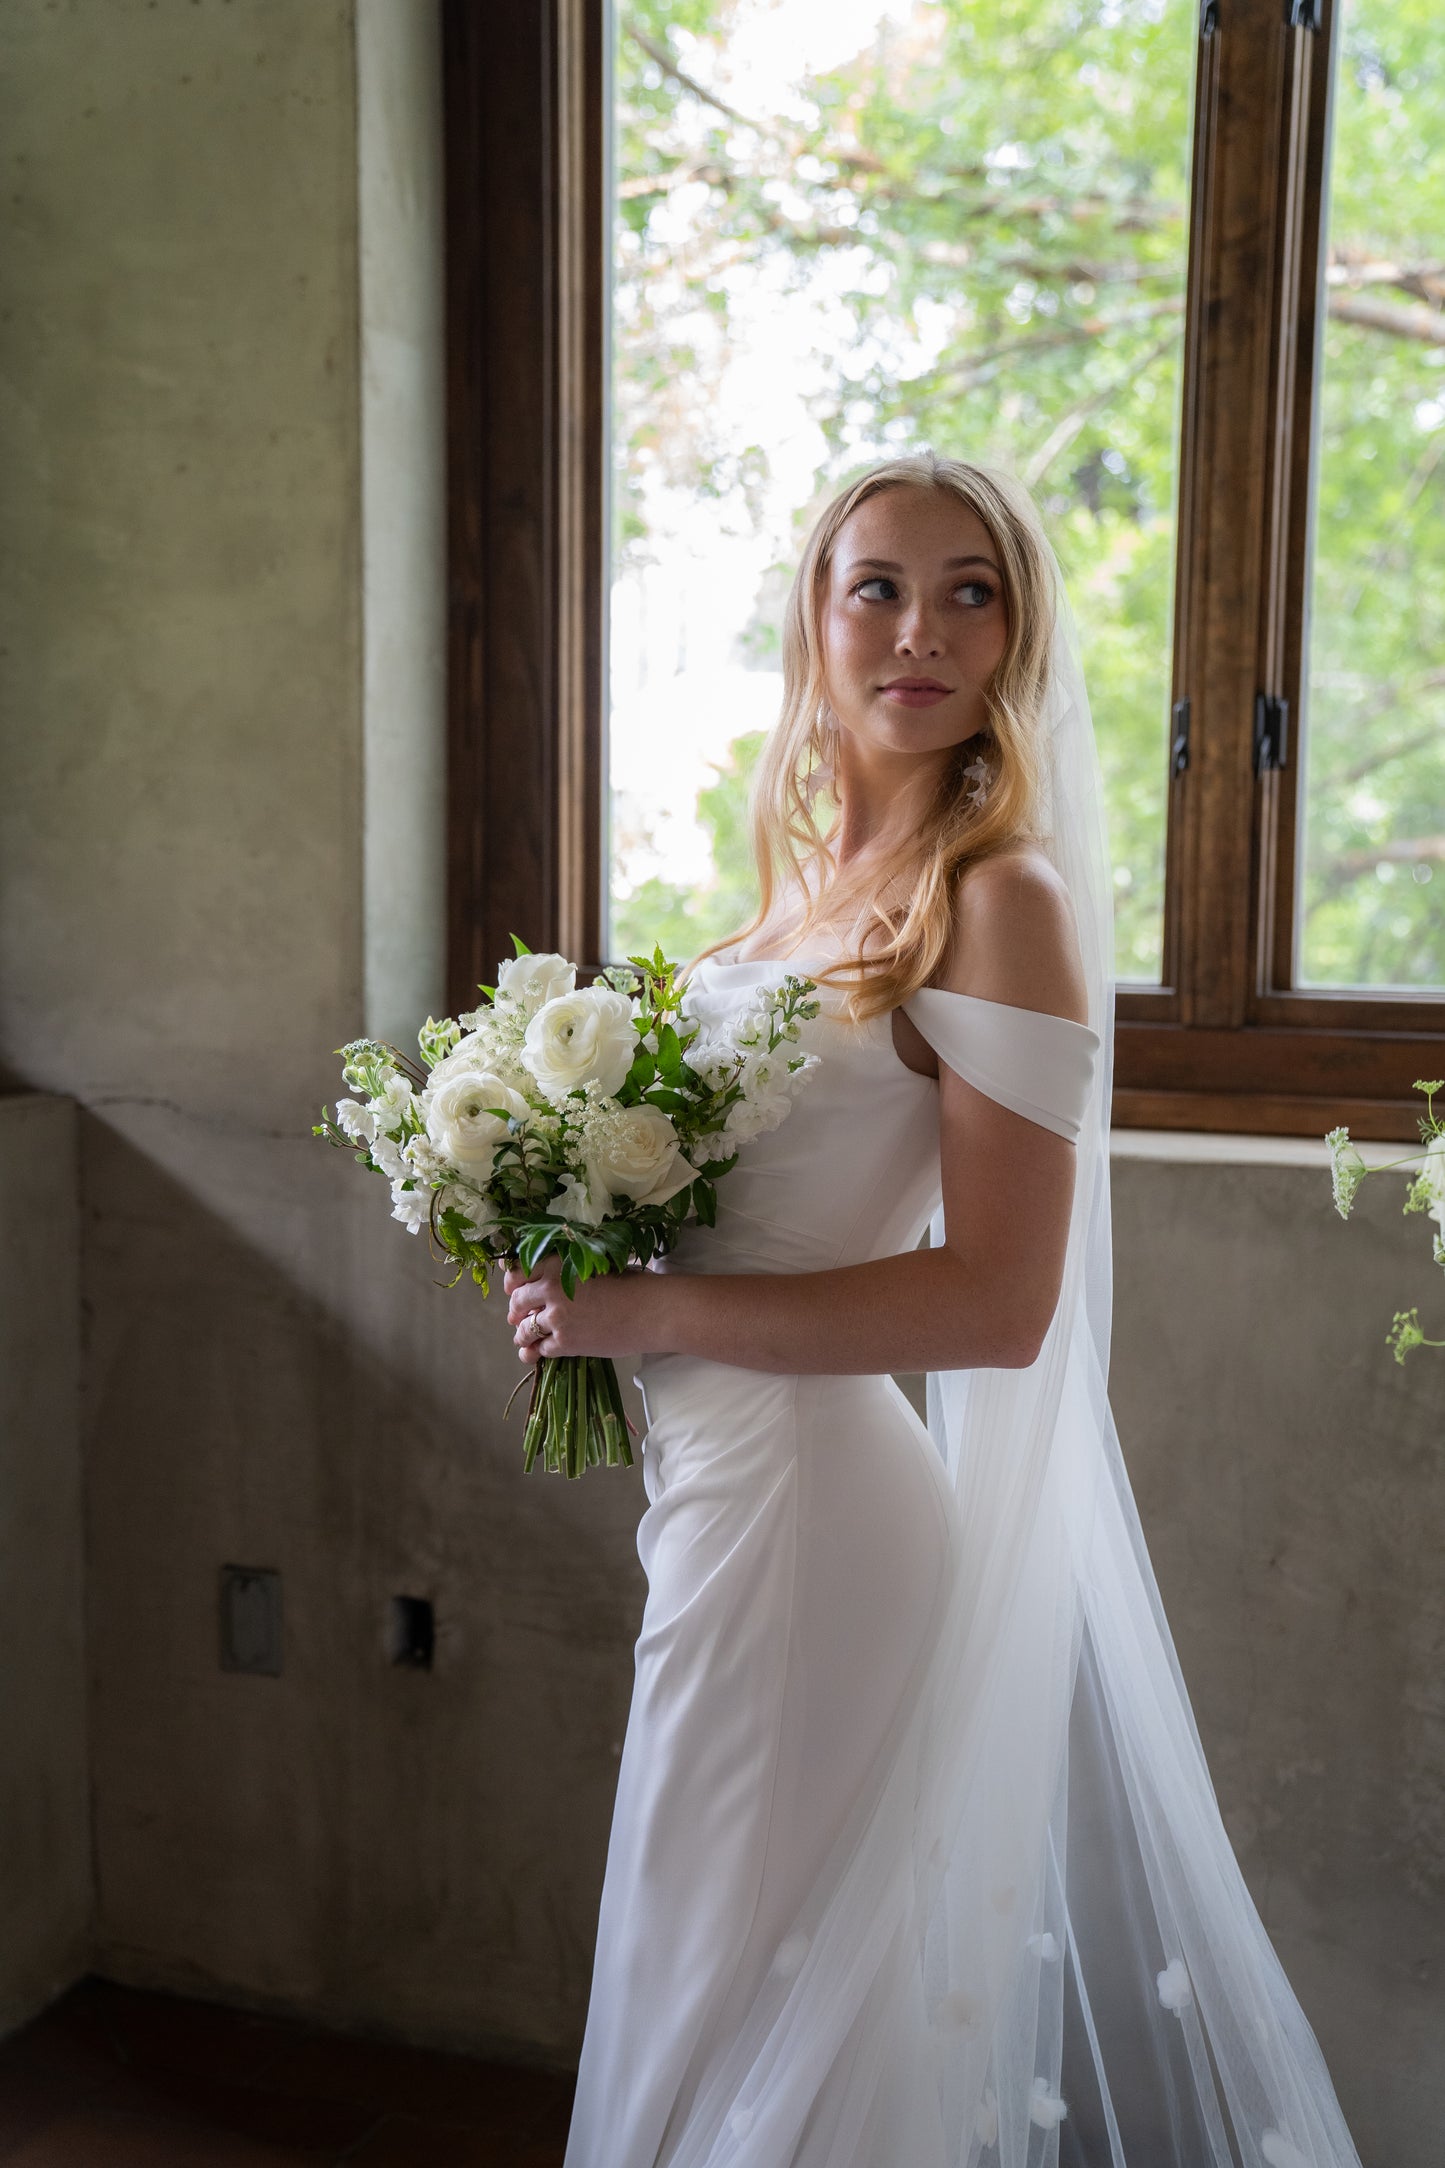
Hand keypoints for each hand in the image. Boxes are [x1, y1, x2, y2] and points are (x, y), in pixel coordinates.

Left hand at [504, 1256, 663, 1364]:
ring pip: (524, 1329)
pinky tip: (533, 1354)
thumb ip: (565, 1270)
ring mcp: (556, 1318)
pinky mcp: (566, 1343)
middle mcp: (550, 1289)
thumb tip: (545, 1280)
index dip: (512, 1282)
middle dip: (516, 1310)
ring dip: (521, 1334)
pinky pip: (539, 1349)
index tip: (513, 1288)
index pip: (518, 1273)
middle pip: (518, 1302)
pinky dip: (533, 1353)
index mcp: (556, 1265)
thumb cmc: (629, 1282)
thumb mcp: (592, 1264)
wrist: (650, 1310)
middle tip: (518, 1315)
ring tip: (523, 1337)